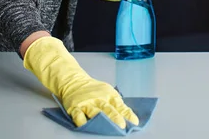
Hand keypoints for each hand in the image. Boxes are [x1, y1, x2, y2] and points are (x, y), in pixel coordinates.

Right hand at [24, 37, 138, 128]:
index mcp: (109, 95)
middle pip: (108, 109)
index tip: (134, 122)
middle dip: (115, 117)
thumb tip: (129, 118)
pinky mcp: (75, 107)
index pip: (120, 105)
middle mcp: (99, 99)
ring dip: (101, 120)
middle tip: (122, 125)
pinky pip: (78, 115)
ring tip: (107, 127)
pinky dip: (81, 120)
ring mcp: (87, 103)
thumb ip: (116, 104)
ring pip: (95, 112)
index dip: (127, 114)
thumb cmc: (94, 90)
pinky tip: (84, 125)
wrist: (74, 81)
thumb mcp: (108, 92)